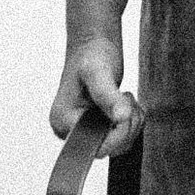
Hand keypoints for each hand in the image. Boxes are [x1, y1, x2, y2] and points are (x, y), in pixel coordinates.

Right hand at [50, 34, 139, 151]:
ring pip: (118, 145)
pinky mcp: (96, 128)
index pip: (94, 146)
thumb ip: (108, 95)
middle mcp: (69, 130)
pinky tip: (125, 104)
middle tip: (126, 97)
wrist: (93, 46)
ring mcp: (83, 130)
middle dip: (127, 126)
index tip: (124, 107)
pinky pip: (121, 138)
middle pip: (108, 149)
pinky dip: (131, 123)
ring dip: (132, 123)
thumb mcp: (99, 71)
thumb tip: (121, 117)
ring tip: (125, 97)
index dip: (117, 133)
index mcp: (62, 120)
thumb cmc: (91, 54)